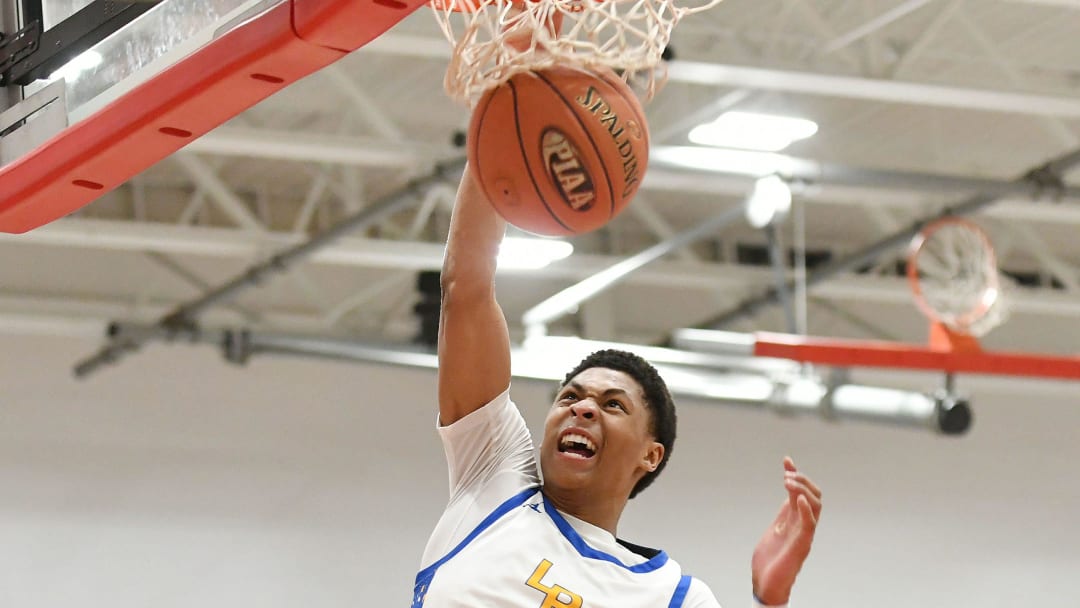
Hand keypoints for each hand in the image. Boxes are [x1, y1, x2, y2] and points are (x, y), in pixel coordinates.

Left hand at [751, 457, 821, 605]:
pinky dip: (805, 509)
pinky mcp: (801, 545)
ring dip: (802, 490)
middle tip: (786, 474)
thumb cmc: (769, 563)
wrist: (766, 586)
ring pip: (814, 506)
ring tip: (788, 482)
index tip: (786, 460)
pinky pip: (809, 524)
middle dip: (802, 480)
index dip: (795, 475)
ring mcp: (803, 534)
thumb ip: (782, 516)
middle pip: (813, 496)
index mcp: (794, 520)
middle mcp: (803, 525)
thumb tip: (787, 499)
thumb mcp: (774, 531)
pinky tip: (795, 497)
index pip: (799, 492)